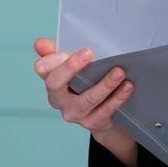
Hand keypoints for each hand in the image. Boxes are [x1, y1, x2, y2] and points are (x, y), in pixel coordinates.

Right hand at [33, 37, 137, 164]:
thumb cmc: (84, 86)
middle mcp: (59, 101)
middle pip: (57, 84)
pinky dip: (118, 98)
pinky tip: (127, 86)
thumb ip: (57, 55)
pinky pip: (106, 110)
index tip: (68, 48)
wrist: (102, 115)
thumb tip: (40, 43)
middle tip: (89, 53)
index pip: (44, 70)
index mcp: (52, 83)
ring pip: (87, 99)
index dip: (52, 60)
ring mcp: (75, 114)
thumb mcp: (72, 69)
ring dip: (104, 84)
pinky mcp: (93, 123)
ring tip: (118, 72)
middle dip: (71, 67)